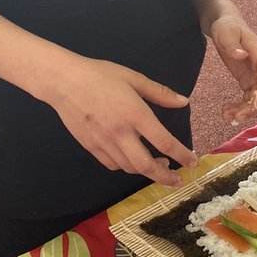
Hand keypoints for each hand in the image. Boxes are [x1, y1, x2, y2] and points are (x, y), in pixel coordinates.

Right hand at [48, 55, 196, 185]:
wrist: (63, 81)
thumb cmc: (100, 75)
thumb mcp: (134, 78)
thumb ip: (160, 93)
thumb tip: (184, 102)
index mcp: (135, 114)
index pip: (164, 142)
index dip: (182, 155)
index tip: (193, 163)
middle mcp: (120, 133)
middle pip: (146, 165)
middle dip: (165, 177)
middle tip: (177, 180)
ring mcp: (103, 142)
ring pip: (129, 167)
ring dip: (147, 171)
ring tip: (158, 165)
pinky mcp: (90, 147)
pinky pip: (112, 164)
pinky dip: (126, 167)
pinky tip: (133, 160)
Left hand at [209, 13, 256, 124]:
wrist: (224, 24)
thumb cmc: (226, 26)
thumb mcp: (225, 34)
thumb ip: (232, 45)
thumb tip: (241, 55)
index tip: (253, 104)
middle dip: (254, 106)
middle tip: (237, 117)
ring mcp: (255, 74)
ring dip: (246, 110)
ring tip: (228, 117)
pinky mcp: (247, 79)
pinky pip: (248, 97)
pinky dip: (240, 106)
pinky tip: (227, 111)